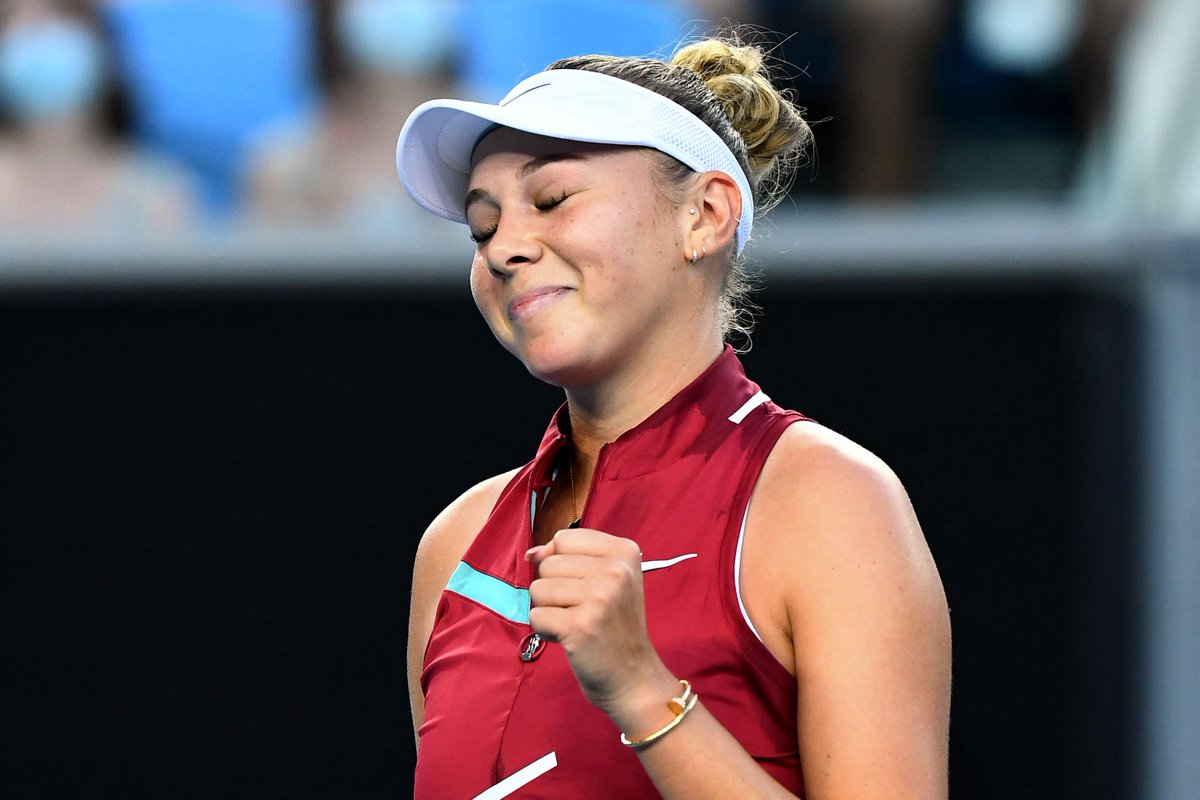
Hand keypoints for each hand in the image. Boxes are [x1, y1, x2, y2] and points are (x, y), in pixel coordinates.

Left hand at [525, 528, 665, 714]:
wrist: (634, 677)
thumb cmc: (614, 626)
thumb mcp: (608, 580)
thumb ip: (570, 558)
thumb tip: (531, 553)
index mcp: (624, 552)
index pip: (564, 539)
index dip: (561, 564)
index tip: (583, 586)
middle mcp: (615, 570)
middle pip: (549, 563)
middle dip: (555, 590)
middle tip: (582, 611)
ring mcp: (599, 598)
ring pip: (538, 588)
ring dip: (549, 610)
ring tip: (576, 623)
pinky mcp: (580, 626)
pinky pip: (536, 616)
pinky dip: (546, 631)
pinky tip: (570, 639)